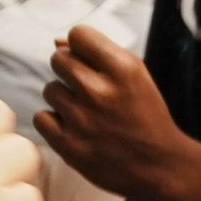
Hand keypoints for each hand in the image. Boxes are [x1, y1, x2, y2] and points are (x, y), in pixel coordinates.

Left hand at [37, 29, 194, 200]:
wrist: (159, 166)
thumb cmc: (146, 116)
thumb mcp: (135, 76)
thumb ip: (99, 53)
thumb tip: (56, 41)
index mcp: (122, 68)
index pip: (78, 34)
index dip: (81, 46)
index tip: (90, 61)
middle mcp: (100, 90)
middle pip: (58, 59)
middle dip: (69, 70)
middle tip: (86, 88)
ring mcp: (82, 119)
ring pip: (50, 89)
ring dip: (63, 98)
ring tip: (86, 112)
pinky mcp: (69, 145)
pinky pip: (41, 118)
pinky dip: (54, 122)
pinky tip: (74, 128)